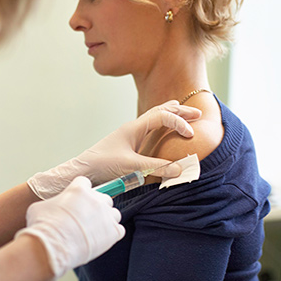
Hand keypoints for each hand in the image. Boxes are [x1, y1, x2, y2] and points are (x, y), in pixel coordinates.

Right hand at [16, 177, 124, 280]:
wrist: (52, 247)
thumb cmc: (43, 226)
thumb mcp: (40, 206)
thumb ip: (52, 203)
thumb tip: (51, 208)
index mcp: (79, 189)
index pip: (85, 183)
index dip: (80, 192)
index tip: (77, 200)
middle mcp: (96, 199)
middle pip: (104, 197)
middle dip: (96, 205)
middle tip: (86, 217)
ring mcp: (106, 216)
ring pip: (114, 213)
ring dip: (106, 219)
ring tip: (95, 229)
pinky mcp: (113, 233)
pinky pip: (119, 230)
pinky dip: (112, 234)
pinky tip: (101, 238)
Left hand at [27, 101, 201, 198]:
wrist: (81, 170)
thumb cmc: (102, 165)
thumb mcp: (132, 166)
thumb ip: (156, 167)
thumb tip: (181, 169)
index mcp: (134, 127)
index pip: (163, 116)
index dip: (179, 122)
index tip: (190, 135)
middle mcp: (133, 128)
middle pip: (160, 112)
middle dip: (179, 112)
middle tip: (198, 113)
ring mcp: (130, 135)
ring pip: (153, 118)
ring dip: (170, 114)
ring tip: (182, 110)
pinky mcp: (128, 145)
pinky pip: (149, 129)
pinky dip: (161, 124)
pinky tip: (163, 130)